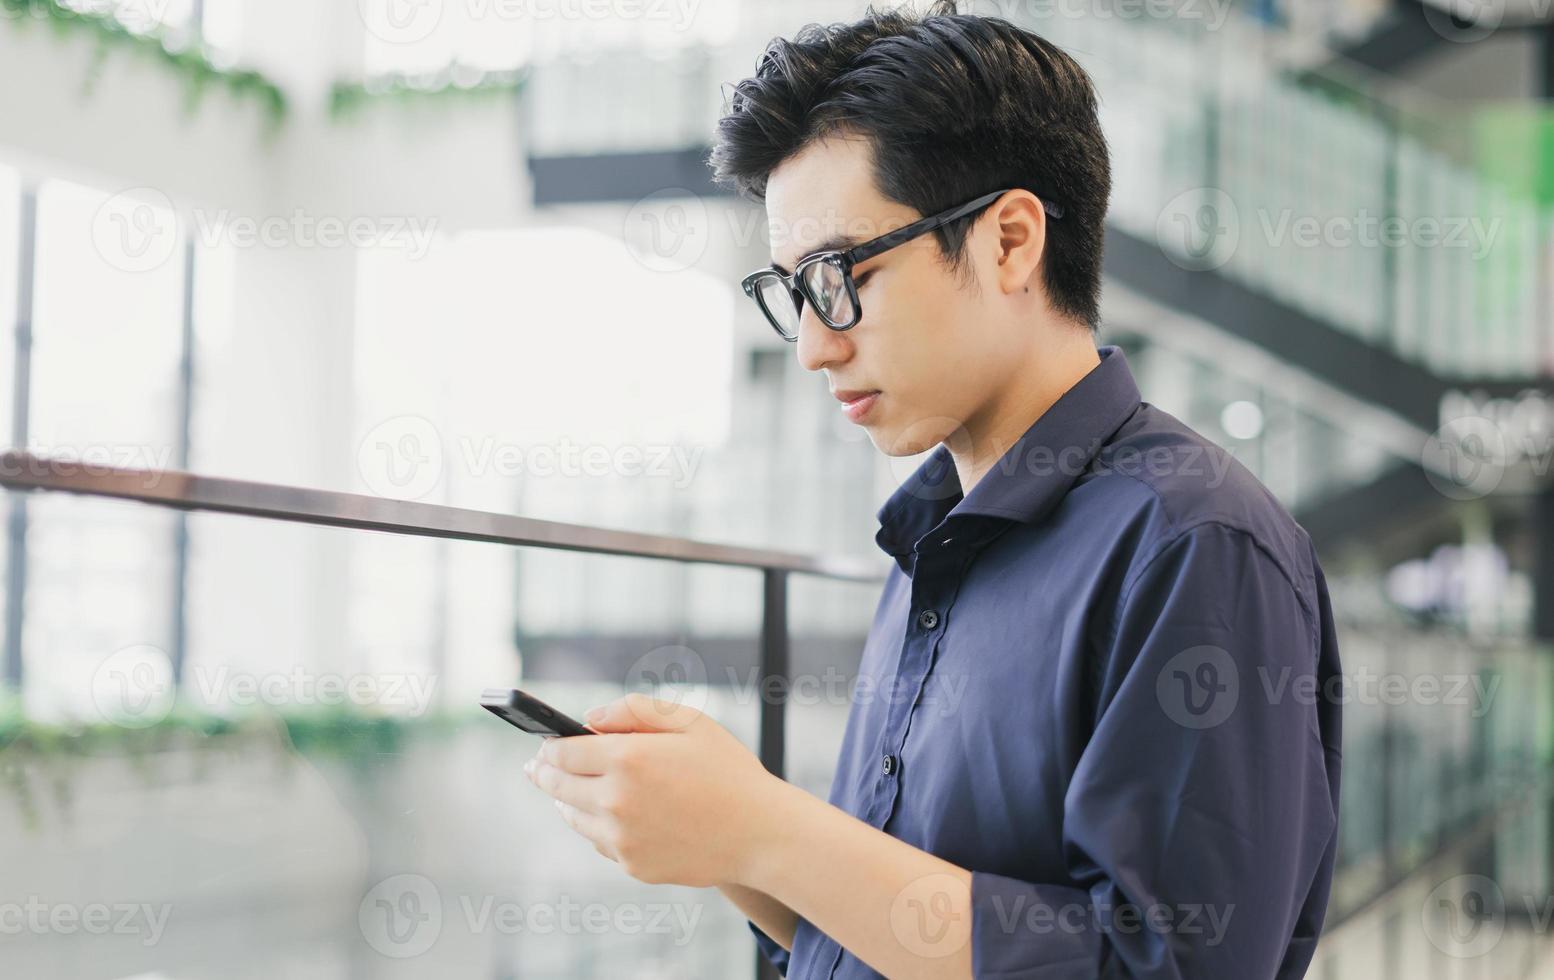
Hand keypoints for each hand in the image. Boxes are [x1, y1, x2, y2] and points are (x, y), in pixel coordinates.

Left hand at [523, 692, 786, 887]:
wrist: (760, 833)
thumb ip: (634, 710)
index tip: (542, 744)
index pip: (564, 751)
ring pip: (573, 817)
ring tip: (563, 792)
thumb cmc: (728, 770)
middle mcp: (617, 801)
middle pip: (558, 785)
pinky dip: (598, 827)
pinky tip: (606, 817)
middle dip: (545, 772)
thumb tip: (588, 720)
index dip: (549, 745)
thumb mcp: (690, 722)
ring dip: (565, 801)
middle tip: (536, 767)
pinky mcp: (633, 865)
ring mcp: (622, 838)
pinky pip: (601, 842)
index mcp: (628, 758)